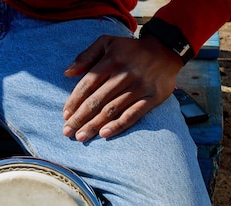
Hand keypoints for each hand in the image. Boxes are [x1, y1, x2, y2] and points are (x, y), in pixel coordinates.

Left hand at [62, 34, 182, 140]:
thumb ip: (86, 56)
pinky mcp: (152, 98)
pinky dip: (118, 125)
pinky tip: (104, 134)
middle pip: (97, 100)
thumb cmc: (130, 50)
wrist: (166, 50)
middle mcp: (124, 75)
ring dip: (94, 125)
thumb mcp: (107, 43)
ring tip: (81, 137)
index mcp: (111, 61)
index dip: (74, 101)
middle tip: (68, 132)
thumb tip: (67, 72)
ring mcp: (139, 87)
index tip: (65, 115)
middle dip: (80, 118)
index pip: (87, 84)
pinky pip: (133, 114)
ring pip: (112, 110)